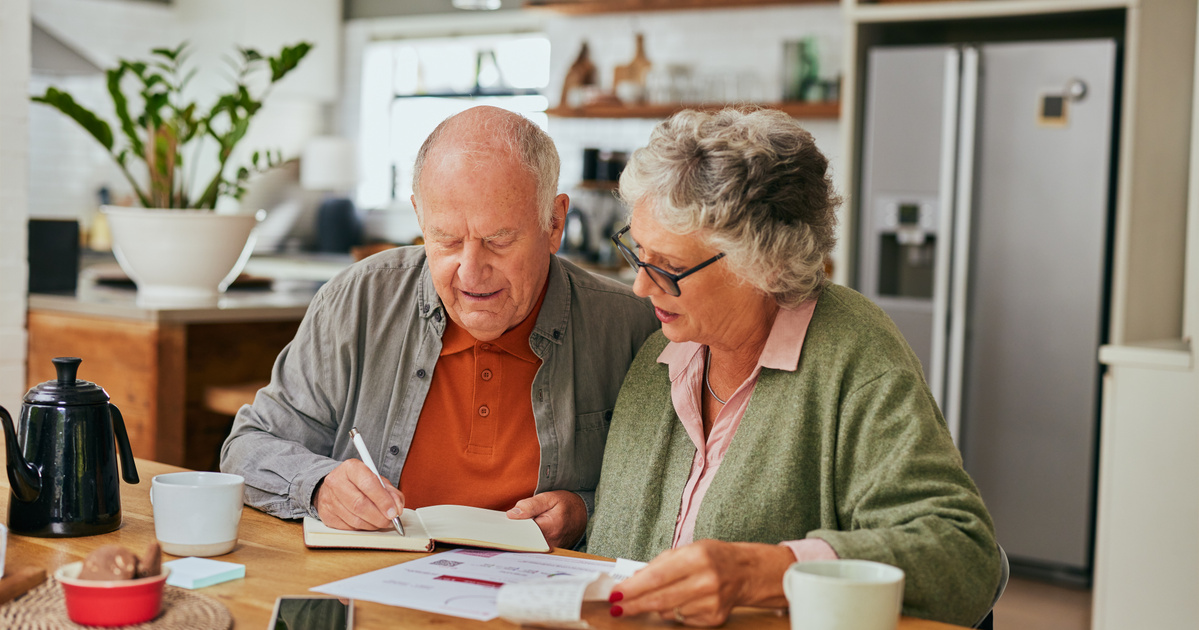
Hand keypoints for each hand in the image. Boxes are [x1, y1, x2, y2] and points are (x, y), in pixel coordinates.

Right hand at [314, 459, 404, 530]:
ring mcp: (329, 499)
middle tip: (391, 520)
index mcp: (351, 468)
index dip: (383, 500)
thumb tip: (397, 508)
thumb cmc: (358, 482)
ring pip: (355, 519)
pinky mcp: (326, 515)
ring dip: (373, 525)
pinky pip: (348, 527)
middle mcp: (336, 481)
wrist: (335, 485)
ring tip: (382, 522)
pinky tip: (368, 523)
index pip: (368, 484)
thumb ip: (390, 492)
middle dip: (380, 516)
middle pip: (360, 504)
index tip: (394, 511)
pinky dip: (363, 528)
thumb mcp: (377, 480)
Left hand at [506, 490, 587, 548]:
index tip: (501, 526)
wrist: (585, 513)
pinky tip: (522, 534)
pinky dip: (527, 541)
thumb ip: (531, 505)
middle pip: (524, 542)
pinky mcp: (551, 551)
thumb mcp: (550, 498)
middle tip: (505, 528)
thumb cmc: (567, 504)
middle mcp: (550, 543)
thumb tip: (512, 514)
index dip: (510, 529)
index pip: (522, 533)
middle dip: (513, 535)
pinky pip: (534, 548)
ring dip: (520, 538)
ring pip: (528, 546)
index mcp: (549, 528)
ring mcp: (551, 549)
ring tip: (514, 530)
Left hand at [607, 540, 798, 626]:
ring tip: (654, 598)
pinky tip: (682, 600)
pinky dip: (674, 612)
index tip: (616, 594)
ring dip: (655, 607)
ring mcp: (711, 602)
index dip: (633, 588)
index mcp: (697, 557)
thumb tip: (633, 581)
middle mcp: (706, 580)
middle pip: (660, 598)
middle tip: (617, 608)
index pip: (657, 577)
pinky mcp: (714, 617)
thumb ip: (660, 564)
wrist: (746, 572)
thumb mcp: (688, 550)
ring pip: (669, 611)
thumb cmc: (714, 557)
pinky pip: (682, 619)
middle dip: (634, 604)